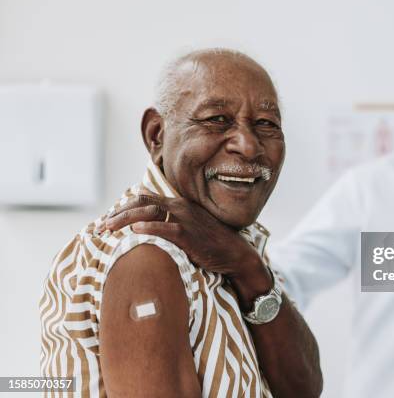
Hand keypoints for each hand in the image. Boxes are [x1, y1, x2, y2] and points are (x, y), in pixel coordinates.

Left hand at [102, 194, 271, 309]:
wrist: (234, 253)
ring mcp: (185, 219)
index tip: (105, 220)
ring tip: (107, 228)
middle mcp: (179, 207)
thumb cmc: (210, 243)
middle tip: (99, 228)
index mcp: (177, 204)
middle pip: (140, 202)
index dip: (121, 208)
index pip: (143, 198)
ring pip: (149, 212)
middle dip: (116, 214)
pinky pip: (166, 228)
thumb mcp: (188, 227)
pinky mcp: (189, 234)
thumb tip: (143, 220)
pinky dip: (150, 227)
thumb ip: (168, 221)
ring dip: (125, 219)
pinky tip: (136, 230)